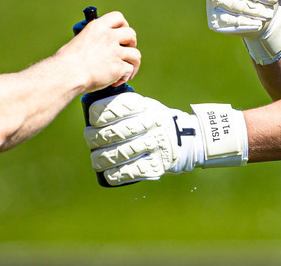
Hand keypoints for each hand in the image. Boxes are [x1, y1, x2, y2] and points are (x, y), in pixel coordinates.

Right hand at [56, 11, 139, 92]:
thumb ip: (92, 40)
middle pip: (132, 34)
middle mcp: (108, 37)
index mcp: (97, 27)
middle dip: (132, 43)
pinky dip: (125, 76)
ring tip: (128, 70)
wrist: (67, 75)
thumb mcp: (78, 41)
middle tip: (126, 51)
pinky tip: (117, 80)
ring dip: (134, 62)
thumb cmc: (65, 63)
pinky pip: (129, 70)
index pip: (118, 17)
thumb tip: (94, 48)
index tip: (122, 32)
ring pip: (136, 54)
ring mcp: (115, 52)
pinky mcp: (118, 67)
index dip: (123, 25)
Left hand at [84, 92, 247, 185]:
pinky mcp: (157, 163)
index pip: (120, 107)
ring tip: (96, 160)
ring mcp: (155, 144)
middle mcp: (151, 124)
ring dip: (102, 158)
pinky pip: (132, 171)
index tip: (91, 119)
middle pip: (116, 132)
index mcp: (146, 107)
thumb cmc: (157, 123)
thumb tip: (91, 113)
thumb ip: (125, 108)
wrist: (189, 140)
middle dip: (96, 138)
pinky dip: (117, 174)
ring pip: (121, 153)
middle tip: (90, 139)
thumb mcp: (147, 108)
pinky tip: (108, 174)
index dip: (101, 113)